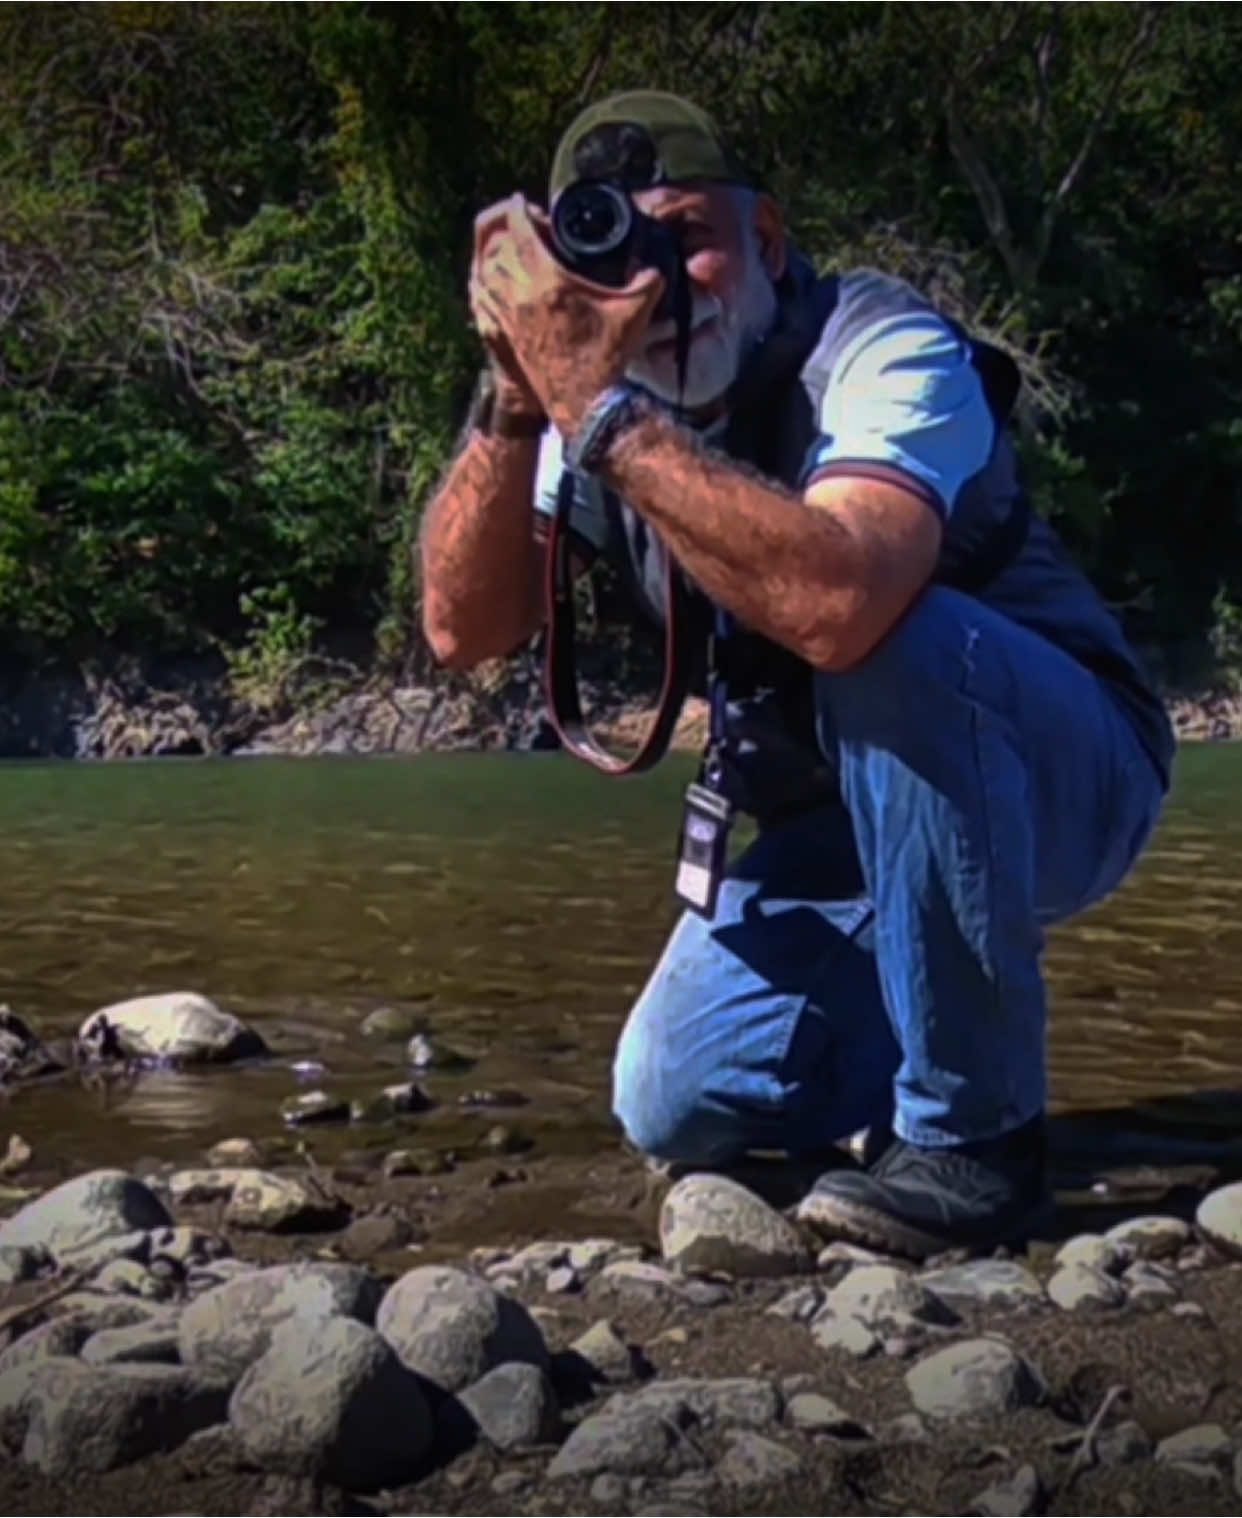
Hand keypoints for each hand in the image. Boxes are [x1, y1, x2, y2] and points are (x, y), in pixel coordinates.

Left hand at [471, 194, 664, 438]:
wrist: (584, 405)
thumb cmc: (606, 360)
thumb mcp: (634, 312)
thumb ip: (648, 281)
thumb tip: (655, 269)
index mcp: (546, 280)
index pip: (519, 227)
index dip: (521, 208)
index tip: (526, 203)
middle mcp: (518, 295)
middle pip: (494, 243)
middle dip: (504, 226)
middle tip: (521, 225)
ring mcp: (506, 317)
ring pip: (483, 270)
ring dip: (492, 253)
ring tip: (508, 248)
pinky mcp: (501, 336)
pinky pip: (480, 299)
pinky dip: (482, 283)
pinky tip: (492, 281)